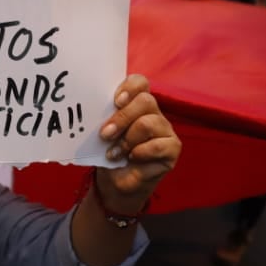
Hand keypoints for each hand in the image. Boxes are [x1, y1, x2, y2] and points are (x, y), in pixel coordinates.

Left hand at [96, 75, 179, 209]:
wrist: (115, 182)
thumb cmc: (109, 152)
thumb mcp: (102, 133)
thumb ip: (104, 119)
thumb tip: (93, 110)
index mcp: (136, 104)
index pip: (140, 83)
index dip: (129, 87)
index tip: (115, 101)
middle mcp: (153, 113)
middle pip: (145, 100)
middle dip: (122, 118)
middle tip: (105, 134)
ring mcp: (165, 130)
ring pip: (148, 123)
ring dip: (127, 139)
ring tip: (114, 153)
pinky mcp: (172, 148)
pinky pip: (158, 145)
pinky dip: (140, 152)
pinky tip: (131, 159)